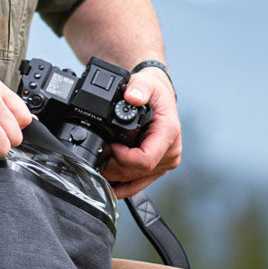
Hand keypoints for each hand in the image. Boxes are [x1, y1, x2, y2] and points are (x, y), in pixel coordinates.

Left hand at [101, 67, 181, 198]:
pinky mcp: (156, 168)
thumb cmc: (154, 91)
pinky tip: (106, 186)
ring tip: (98, 164)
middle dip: (113, 166)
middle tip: (98, 153)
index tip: (111, 145)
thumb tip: (132, 96)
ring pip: (134, 180)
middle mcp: (170, 152)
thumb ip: (139, 87)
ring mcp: (164, 163)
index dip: (123, 158)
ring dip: (114, 176)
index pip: (145, 160)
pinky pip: (137, 184)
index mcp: (169, 134)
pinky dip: (120, 186)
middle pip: (136, 173)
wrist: (159, 96)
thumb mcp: (146, 82)